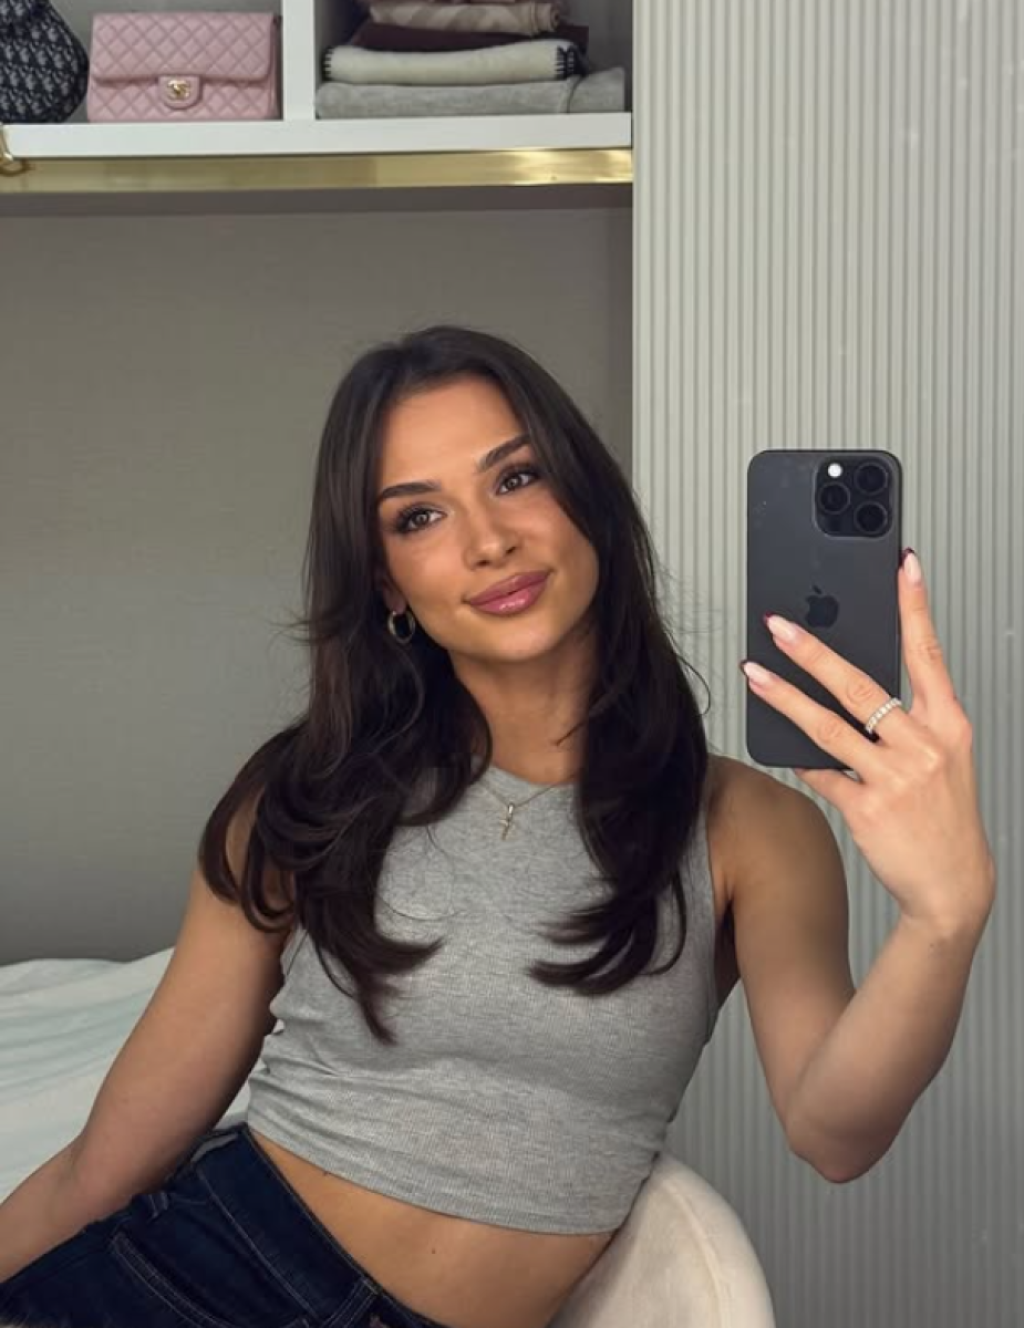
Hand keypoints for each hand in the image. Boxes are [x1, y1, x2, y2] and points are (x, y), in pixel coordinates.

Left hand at [741, 550, 995, 933]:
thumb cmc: (943, 814)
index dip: (915, 606)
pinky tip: (776, 741)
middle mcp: (924, 745)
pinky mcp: (868, 808)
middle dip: (813, 650)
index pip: (929, 653)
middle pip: (860, 685)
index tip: (904, 565)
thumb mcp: (942, 757)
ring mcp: (896, 777)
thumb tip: (848, 684)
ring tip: (754, 673)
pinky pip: (820, 773)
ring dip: (784, 697)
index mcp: (948, 724)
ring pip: (828, 726)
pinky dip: (798, 757)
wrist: (953, 883)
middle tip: (778, 625)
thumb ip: (904, 720)